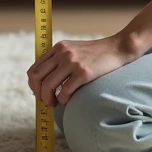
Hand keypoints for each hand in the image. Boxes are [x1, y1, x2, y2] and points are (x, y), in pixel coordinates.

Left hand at [26, 33, 141, 106]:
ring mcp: (72, 62)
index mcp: (58, 48)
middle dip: (38, 94)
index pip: (34, 69)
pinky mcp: (83, 72)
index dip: (33, 85)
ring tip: (55, 104)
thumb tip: (43, 85)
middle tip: (47, 102)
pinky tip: (69, 99)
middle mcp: (62, 53)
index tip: (39, 94)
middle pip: (36, 77)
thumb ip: (59, 62)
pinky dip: (63, 100)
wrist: (118, 48)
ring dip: (48, 100)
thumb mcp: (74, 51)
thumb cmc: (96, 54)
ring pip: (47, 86)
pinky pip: (64, 92)